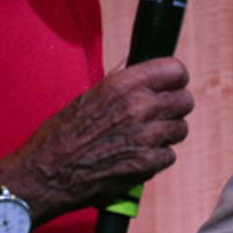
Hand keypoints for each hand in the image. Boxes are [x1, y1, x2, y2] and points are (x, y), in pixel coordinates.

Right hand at [0, 57, 193, 225]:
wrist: (47, 173)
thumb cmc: (62, 135)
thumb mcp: (89, 96)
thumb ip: (119, 78)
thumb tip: (135, 60)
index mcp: (123, 85)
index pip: (175, 70)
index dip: (176, 78)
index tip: (172, 84)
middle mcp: (139, 106)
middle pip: (184, 100)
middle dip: (175, 107)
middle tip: (161, 114)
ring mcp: (146, 136)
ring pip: (180, 129)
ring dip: (167, 134)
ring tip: (146, 138)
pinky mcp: (147, 163)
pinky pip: (170, 155)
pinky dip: (157, 158)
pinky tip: (138, 156)